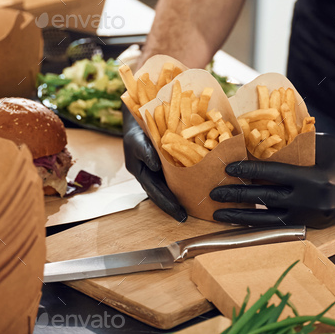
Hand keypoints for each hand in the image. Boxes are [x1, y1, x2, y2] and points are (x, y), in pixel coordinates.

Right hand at [123, 106, 186, 221]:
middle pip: (162, 193)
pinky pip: (175, 173)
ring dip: (181, 195)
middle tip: (186, 218)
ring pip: (169, 185)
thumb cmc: (136, 129)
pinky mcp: (166, 162)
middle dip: (173, 206)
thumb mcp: (137, 139)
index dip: (167, 204)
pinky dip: (185, 180)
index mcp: (141, 173)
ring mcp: (157, 170)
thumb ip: (145, 152)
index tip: (179, 215)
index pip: (155, 192)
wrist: (139, 116)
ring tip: (196, 207)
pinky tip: (198, 184)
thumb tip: (155, 166)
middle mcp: (149, 174)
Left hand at [209, 134, 334, 227]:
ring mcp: (314, 218)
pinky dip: (261, 222)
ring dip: (242, 217)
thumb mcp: (323, 145)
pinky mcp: (316, 226)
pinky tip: (245, 220)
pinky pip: (282, 225)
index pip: (272, 174)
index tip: (227, 169)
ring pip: (269, 220)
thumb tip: (261, 145)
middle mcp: (313, 202)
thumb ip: (295, 149)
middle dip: (236, 197)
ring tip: (220, 214)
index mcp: (316, 179)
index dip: (247, 171)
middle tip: (213, 193)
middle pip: (265, 200)